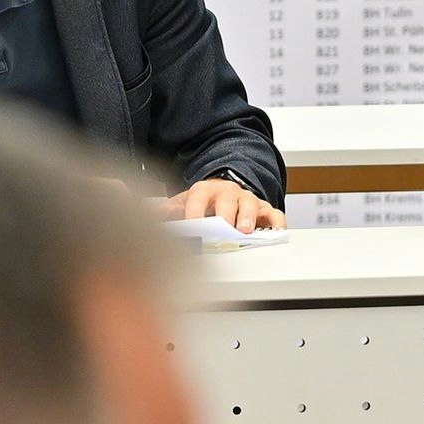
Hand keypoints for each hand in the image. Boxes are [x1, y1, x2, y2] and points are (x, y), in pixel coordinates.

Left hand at [161, 177, 284, 230]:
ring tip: (245, 231)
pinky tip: (274, 233)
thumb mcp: (184, 203)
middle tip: (223, 229)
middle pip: (228, 201)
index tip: (191, 224)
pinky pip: (275, 215)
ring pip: (251, 206)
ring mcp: (248, 200)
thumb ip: (166, 210)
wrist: (227, 191)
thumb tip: (147, 213)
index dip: (194, 210)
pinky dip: (276, 224)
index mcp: (206, 190)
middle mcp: (228, 193)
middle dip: (226, 215)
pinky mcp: (265, 210)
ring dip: (248, 218)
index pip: (199, 198)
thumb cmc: (205, 203)